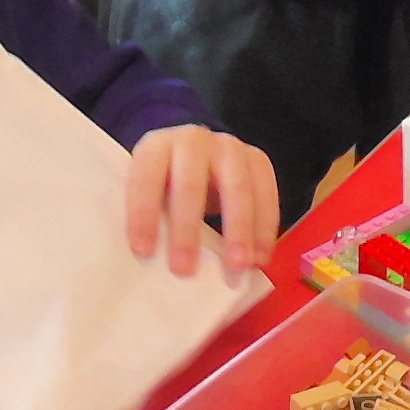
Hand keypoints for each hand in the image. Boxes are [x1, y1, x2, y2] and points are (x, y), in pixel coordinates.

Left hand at [126, 123, 278, 274]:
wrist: (199, 155)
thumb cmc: (168, 184)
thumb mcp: (152, 190)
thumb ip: (150, 215)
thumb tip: (151, 262)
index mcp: (157, 146)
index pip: (146, 178)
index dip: (143, 214)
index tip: (143, 251)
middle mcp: (193, 140)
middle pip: (190, 184)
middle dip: (187, 229)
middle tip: (184, 269)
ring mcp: (229, 147)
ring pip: (236, 188)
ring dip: (239, 231)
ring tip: (238, 267)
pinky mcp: (257, 160)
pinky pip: (266, 194)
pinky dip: (265, 230)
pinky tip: (261, 258)